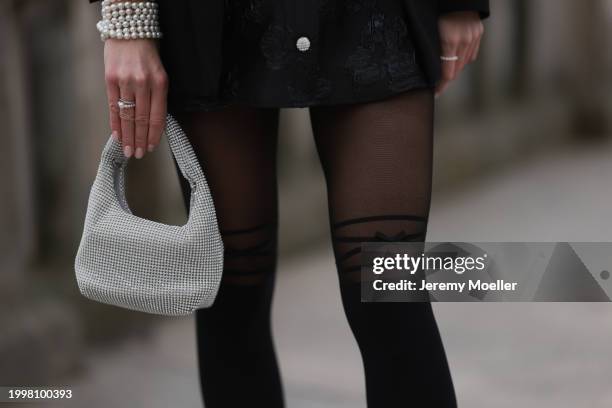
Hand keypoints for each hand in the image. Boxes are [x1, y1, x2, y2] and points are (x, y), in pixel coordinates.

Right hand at [104, 39, 167, 158]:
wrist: (129, 30)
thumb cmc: (148, 54)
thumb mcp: (161, 73)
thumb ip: (158, 96)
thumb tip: (154, 124)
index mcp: (160, 83)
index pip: (157, 117)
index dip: (154, 135)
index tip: (151, 147)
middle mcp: (143, 83)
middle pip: (141, 119)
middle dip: (140, 140)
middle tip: (138, 154)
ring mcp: (125, 81)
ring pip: (127, 116)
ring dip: (127, 136)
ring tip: (128, 150)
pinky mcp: (110, 79)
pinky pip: (113, 106)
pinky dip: (115, 123)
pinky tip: (117, 135)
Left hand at [436, 11, 483, 97]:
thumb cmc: (439, 12)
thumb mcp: (431, 32)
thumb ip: (434, 51)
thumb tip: (432, 69)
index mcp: (449, 41)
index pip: (448, 73)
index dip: (441, 85)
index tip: (436, 92)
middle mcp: (464, 40)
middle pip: (457, 70)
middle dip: (447, 79)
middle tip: (439, 85)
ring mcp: (473, 37)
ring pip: (465, 63)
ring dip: (456, 69)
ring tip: (447, 72)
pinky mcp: (478, 33)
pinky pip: (472, 54)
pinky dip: (464, 58)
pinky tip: (458, 58)